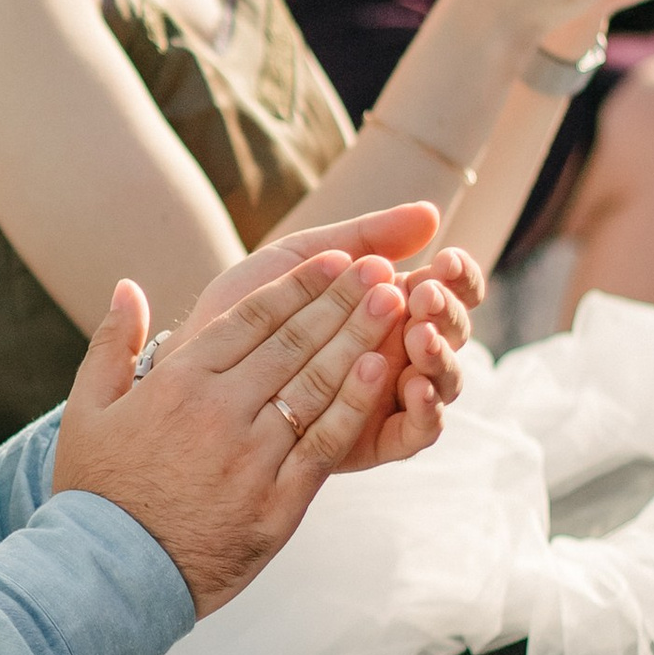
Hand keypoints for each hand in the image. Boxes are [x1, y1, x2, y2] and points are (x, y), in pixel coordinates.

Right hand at [50, 243, 412, 613]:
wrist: (111, 576)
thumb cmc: (97, 491)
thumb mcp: (87, 410)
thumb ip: (111, 344)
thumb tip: (127, 287)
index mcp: (177, 383)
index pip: (250, 319)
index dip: (297, 285)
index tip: (333, 259)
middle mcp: (220, 411)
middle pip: (293, 342)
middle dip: (341, 299)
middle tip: (381, 267)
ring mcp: (253, 456)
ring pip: (317, 383)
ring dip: (360, 338)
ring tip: (395, 301)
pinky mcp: (278, 501)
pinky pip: (324, 443)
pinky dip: (354, 404)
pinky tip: (381, 371)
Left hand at [197, 203, 472, 472]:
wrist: (194, 364)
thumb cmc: (247, 306)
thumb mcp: (305, 259)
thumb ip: (366, 236)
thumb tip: (432, 213)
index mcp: (395, 304)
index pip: (450, 288)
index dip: (459, 276)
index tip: (447, 260)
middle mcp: (402, 350)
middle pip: (453, 333)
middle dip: (446, 312)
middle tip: (423, 297)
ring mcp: (391, 396)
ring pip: (443, 381)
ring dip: (441, 358)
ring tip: (419, 337)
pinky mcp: (376, 440)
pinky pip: (417, 433)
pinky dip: (426, 411)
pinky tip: (413, 387)